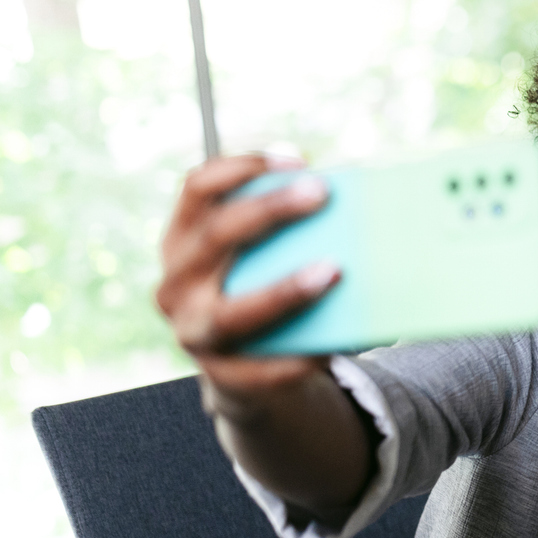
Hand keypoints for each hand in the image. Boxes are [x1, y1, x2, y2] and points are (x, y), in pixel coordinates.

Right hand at [157, 154, 336, 404]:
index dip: (243, 167)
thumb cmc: (266, 292)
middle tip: (323, 193)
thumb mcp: (265, 257)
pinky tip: (333, 346)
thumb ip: (291, 231)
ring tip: (334, 271)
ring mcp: (193, 333)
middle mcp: (177, 283)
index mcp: (184, 240)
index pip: (198, 188)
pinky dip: (298, 356)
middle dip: (270, 210)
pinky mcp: (223, 377)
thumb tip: (360, 201)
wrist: (253, 373)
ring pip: (233, 311)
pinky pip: (260, 369)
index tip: (297, 159)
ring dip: (285, 290)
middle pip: (216, 235)